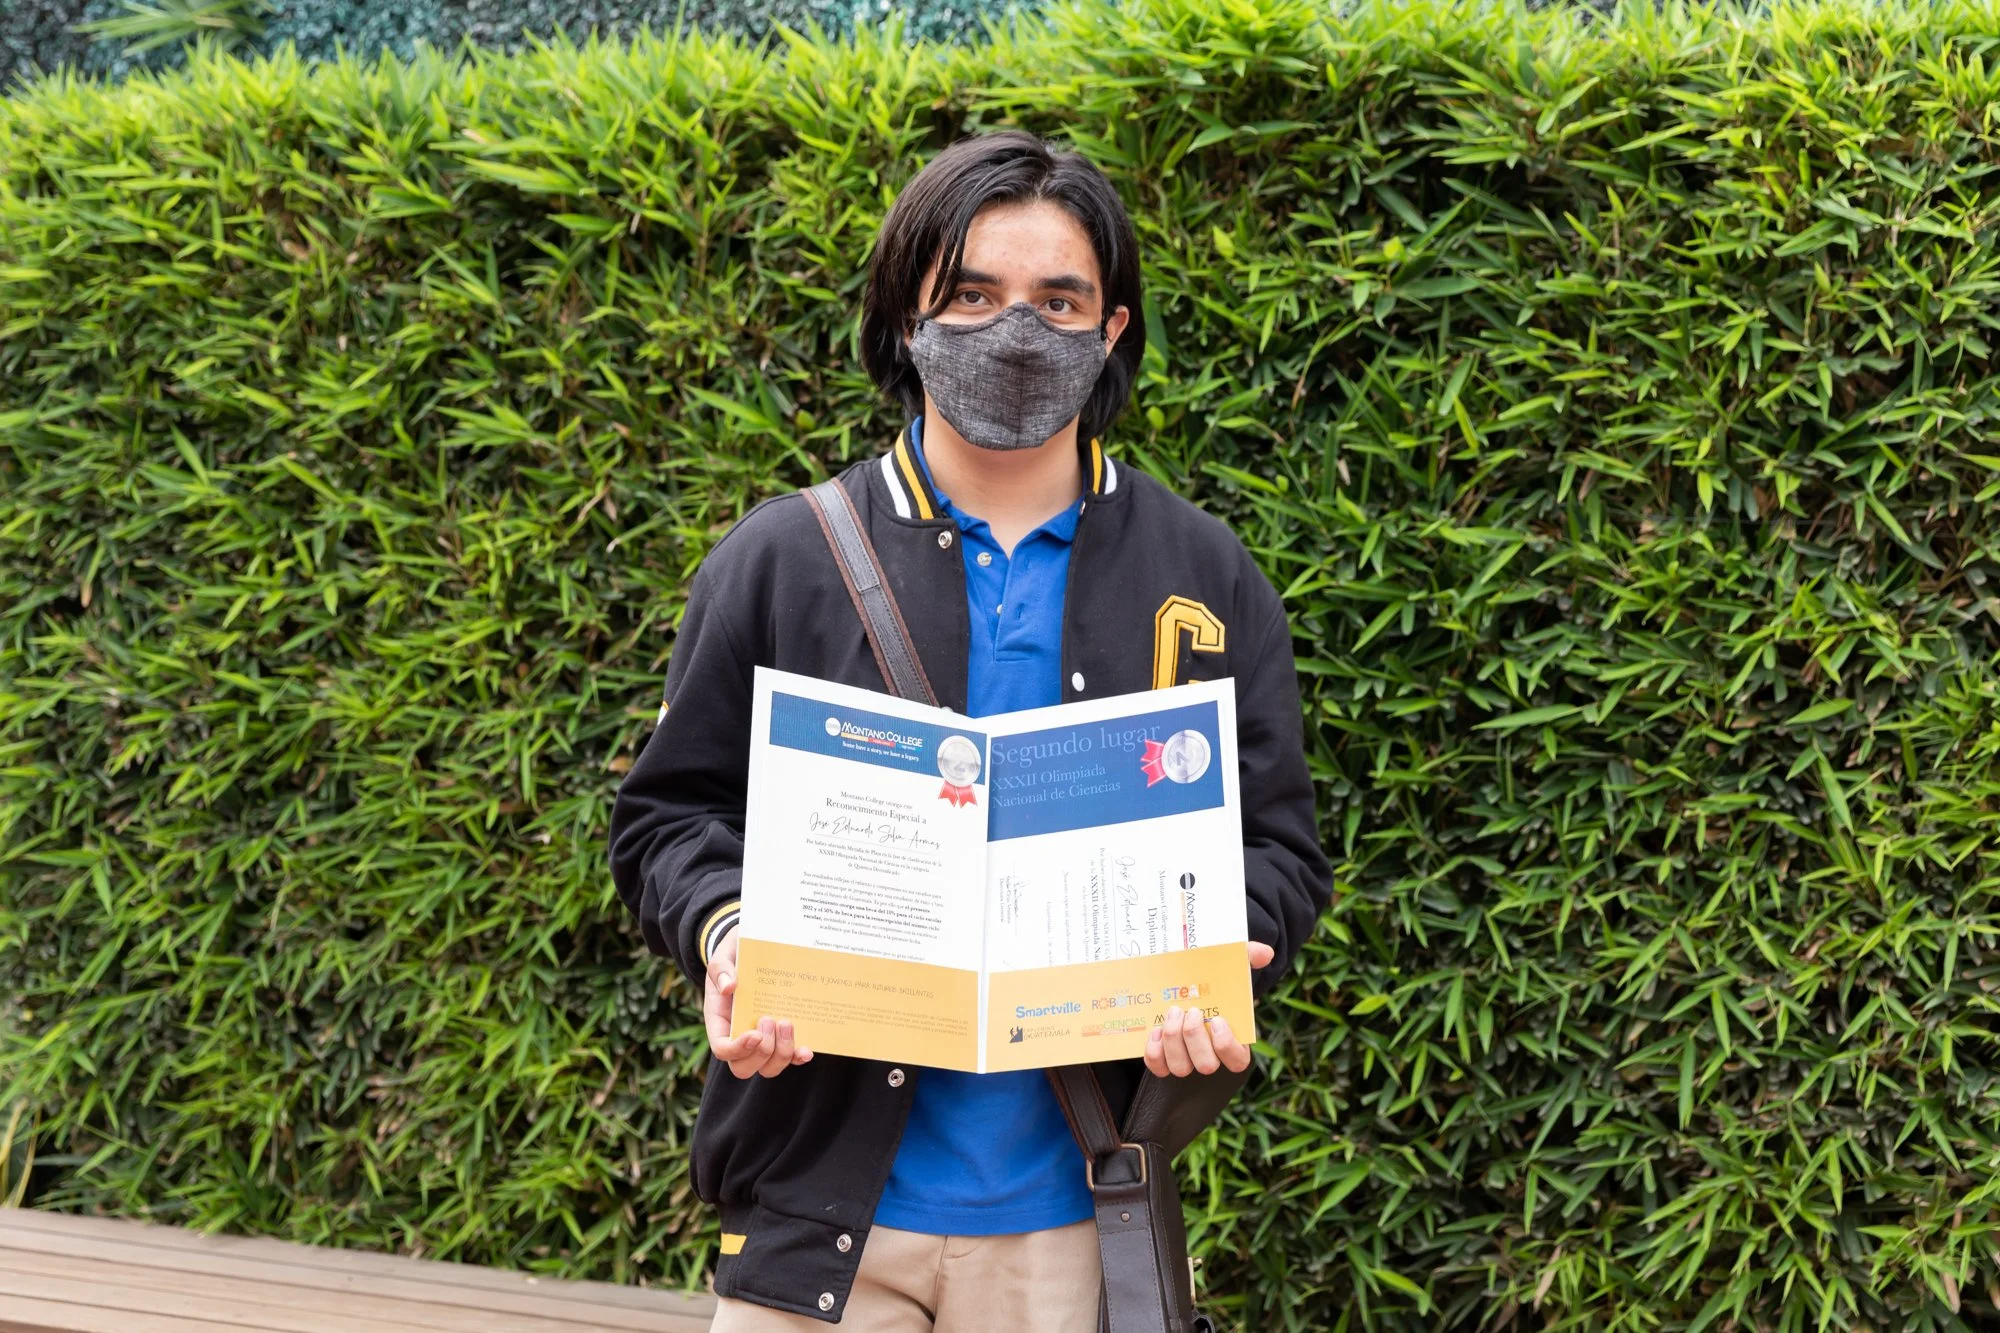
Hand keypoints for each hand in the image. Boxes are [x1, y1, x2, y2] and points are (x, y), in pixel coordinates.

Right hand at [704, 925, 812, 1078]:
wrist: (752, 949)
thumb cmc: (734, 955)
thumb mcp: (722, 955)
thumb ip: (720, 969)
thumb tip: (729, 986)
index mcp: (720, 1021)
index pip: (722, 1049)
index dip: (738, 1049)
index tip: (756, 1034)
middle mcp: (739, 1036)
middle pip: (744, 1067)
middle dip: (762, 1052)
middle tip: (770, 1019)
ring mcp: (762, 1039)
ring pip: (768, 1067)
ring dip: (781, 1053)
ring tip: (787, 1022)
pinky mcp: (781, 1036)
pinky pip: (789, 1058)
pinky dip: (798, 1057)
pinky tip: (807, 1049)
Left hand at [1144, 941, 1273, 1077]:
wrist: (1179, 982)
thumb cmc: (1210, 980)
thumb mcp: (1228, 966)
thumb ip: (1248, 957)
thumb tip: (1265, 953)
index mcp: (1231, 1039)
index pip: (1238, 1061)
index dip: (1227, 1046)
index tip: (1217, 1020)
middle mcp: (1208, 1055)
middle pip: (1206, 1065)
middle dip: (1195, 1038)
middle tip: (1191, 1011)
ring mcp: (1185, 1059)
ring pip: (1181, 1068)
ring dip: (1174, 1041)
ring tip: (1173, 1013)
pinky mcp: (1162, 1060)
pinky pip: (1159, 1067)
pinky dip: (1155, 1051)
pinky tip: (1156, 1029)